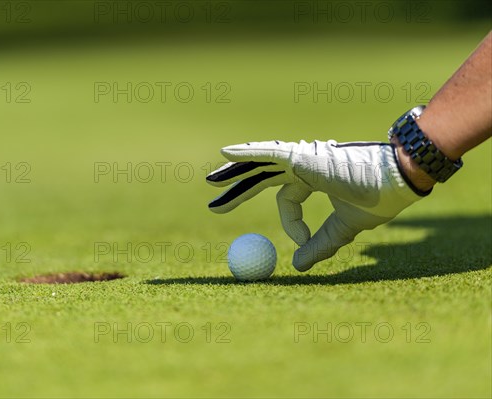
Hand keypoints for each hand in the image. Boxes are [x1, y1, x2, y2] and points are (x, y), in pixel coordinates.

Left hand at [207, 140, 427, 270]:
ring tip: (209, 181)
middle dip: (236, 189)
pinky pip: (269, 154)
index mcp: (313, 178)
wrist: (398, 180)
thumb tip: (297, 266)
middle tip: (213, 204)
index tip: (302, 243)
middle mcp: (303, 165)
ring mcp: (302, 158)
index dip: (293, 225)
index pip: (287, 199)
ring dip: (233, 173)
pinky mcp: (303, 156)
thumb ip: (320, 243)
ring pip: (259, 164)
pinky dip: (247, 152)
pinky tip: (226, 153)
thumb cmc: (377, 199)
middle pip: (260, 176)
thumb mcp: (343, 228)